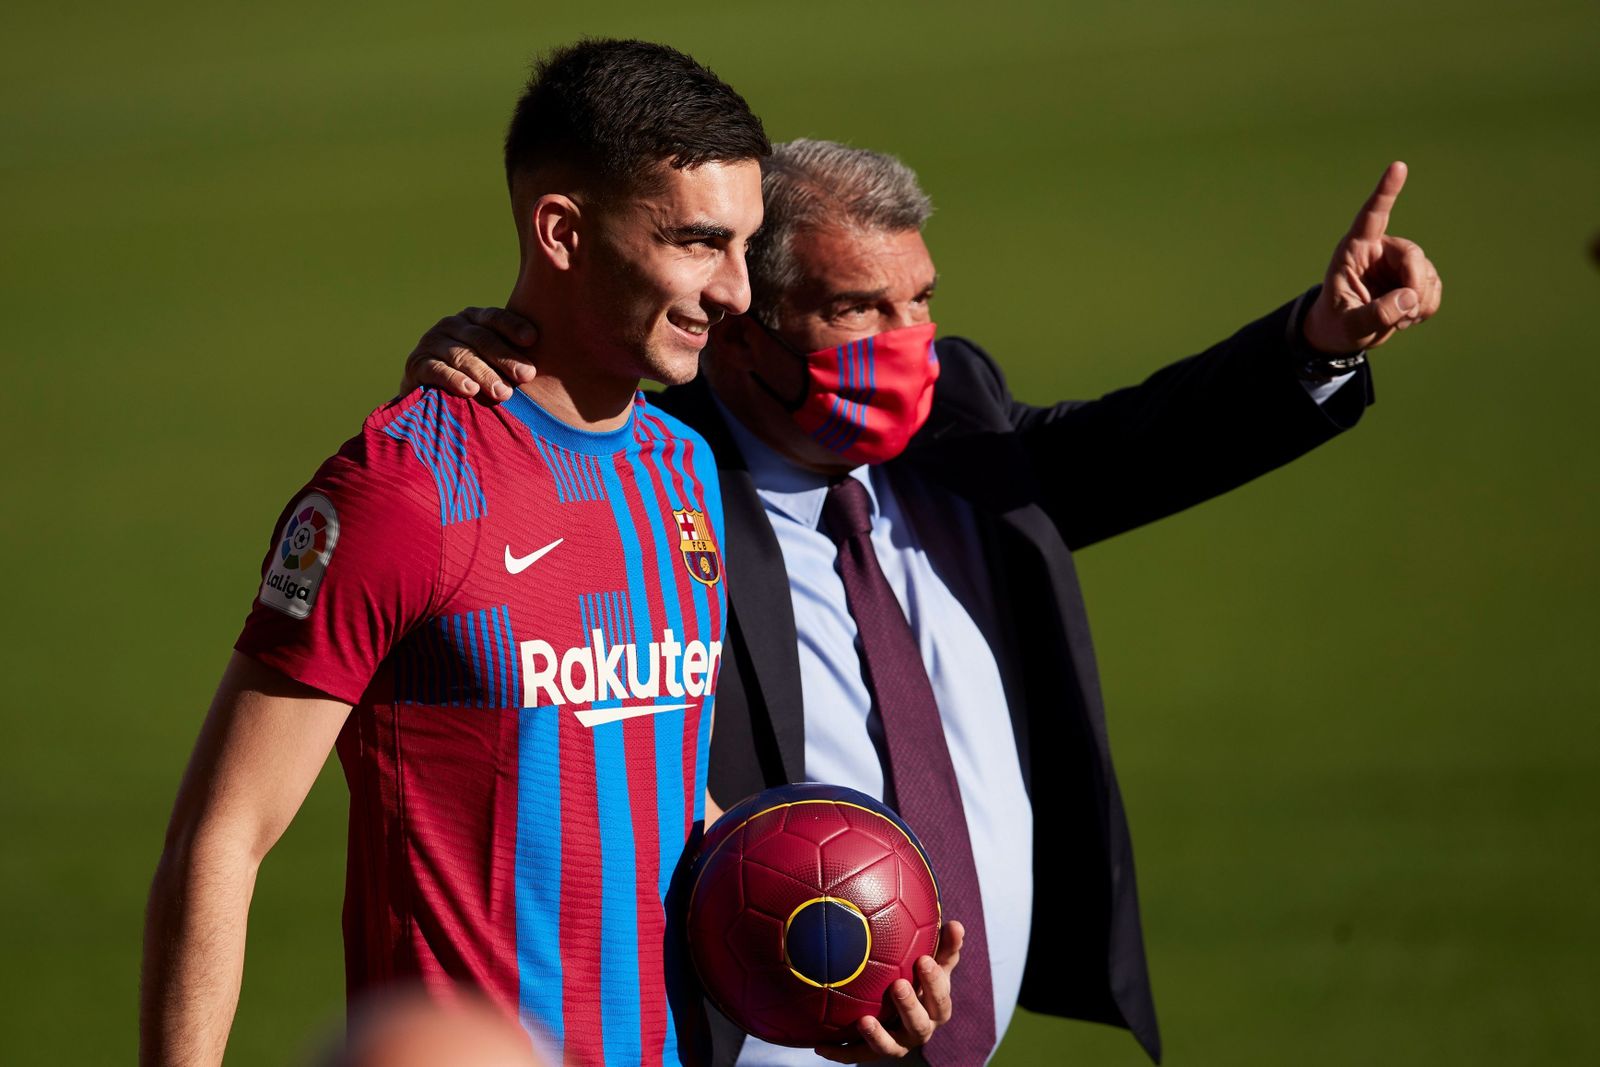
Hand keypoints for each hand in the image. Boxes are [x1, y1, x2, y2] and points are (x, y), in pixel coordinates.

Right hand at [401, 307, 539, 402]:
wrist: (431, 395)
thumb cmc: (477, 378)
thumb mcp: (496, 364)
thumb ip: (515, 359)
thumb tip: (549, 368)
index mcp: (475, 319)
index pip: (495, 318)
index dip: (513, 326)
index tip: (532, 339)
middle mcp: (453, 325)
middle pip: (481, 338)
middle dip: (505, 358)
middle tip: (526, 376)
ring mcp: (432, 342)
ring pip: (461, 355)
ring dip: (484, 374)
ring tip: (503, 392)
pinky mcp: (417, 364)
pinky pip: (436, 369)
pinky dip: (453, 380)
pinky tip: (469, 390)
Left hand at [813, 921, 963, 1062]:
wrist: (900, 1009)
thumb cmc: (919, 978)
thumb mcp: (934, 962)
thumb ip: (945, 947)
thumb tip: (956, 924)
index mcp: (935, 1009)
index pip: (941, 999)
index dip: (934, 982)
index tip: (924, 960)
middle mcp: (919, 1030)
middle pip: (919, 1026)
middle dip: (909, 1007)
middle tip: (898, 985)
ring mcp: (896, 1043)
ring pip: (891, 1047)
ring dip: (878, 1036)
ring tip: (864, 1021)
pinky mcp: (872, 1052)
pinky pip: (856, 1055)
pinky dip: (841, 1052)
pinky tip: (820, 1045)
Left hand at [1302, 161, 1441, 353]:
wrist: (1345, 335)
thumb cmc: (1337, 323)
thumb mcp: (1349, 325)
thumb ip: (1375, 314)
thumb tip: (1410, 298)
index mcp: (1354, 251)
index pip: (1372, 216)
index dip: (1386, 191)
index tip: (1398, 166)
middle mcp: (1379, 251)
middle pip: (1412, 254)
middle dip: (1414, 284)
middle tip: (1405, 314)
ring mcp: (1399, 264)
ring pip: (1427, 273)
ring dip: (1419, 302)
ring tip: (1396, 320)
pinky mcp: (1414, 279)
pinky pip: (1434, 289)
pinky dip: (1426, 307)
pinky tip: (1407, 317)